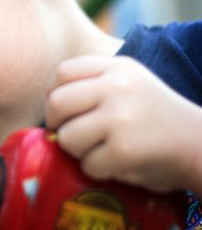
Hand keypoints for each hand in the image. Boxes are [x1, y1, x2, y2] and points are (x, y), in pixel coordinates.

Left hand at [45, 55, 201, 193]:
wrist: (198, 142)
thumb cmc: (153, 114)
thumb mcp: (127, 82)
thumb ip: (92, 82)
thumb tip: (49, 103)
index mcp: (116, 67)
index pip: (63, 72)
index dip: (56, 93)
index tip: (67, 110)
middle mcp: (117, 87)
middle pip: (56, 102)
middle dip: (56, 123)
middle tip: (70, 132)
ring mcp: (120, 117)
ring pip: (67, 136)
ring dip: (76, 150)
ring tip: (96, 149)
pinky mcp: (124, 149)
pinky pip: (87, 163)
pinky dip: (96, 170)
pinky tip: (113, 164)